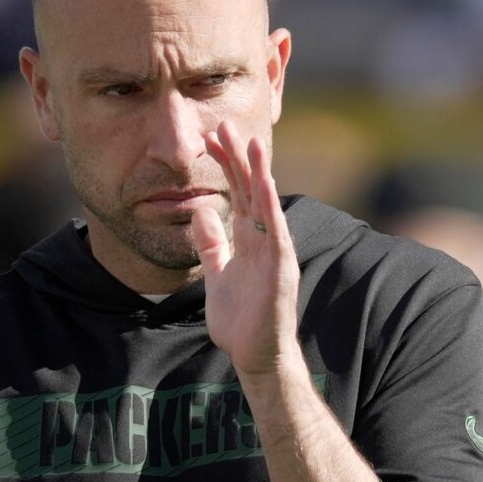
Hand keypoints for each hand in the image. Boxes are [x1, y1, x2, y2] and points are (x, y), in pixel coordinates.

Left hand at [192, 120, 301, 380]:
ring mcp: (274, 254)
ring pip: (267, 206)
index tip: (211, 136)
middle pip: (251, 191)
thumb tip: (200, 213)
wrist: (254, 356)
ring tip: (254, 142)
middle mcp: (264, 241)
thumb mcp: (216, 274)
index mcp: (248, 240)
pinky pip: (276, 235)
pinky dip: (271, 209)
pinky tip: (266, 186)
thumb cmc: (240, 321)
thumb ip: (211, 244)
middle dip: (239, 158)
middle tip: (225, 125)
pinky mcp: (281, 271)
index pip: (237, 193)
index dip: (226, 164)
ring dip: (261, 174)